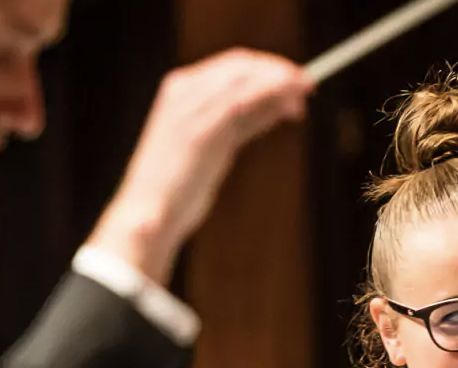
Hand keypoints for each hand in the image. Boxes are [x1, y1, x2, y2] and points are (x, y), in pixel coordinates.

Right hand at [91, 48, 312, 281]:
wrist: (150, 214)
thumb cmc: (179, 186)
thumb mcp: (213, 145)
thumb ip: (241, 123)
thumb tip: (279, 106)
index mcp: (180, 89)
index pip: (232, 65)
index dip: (268, 68)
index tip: (295, 80)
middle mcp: (184, 90)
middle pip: (242, 65)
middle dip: (279, 71)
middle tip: (307, 86)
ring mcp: (191, 108)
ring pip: (246, 79)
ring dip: (281, 82)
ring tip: (305, 96)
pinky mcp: (202, 130)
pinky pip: (244, 101)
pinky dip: (271, 97)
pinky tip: (291, 107)